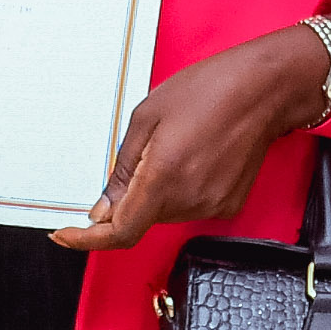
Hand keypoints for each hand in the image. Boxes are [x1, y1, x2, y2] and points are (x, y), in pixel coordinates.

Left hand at [61, 25, 330, 252]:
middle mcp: (188, 199)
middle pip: (140, 218)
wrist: (263, 90)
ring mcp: (211, 205)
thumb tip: (105, 208)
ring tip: (177, 145)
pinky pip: (189, 206)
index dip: (88, 240)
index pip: (119, 231)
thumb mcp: (146, 117)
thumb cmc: (208, 90)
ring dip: (157, 190)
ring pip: (164, 212)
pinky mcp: (227, 204)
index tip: (67, 236)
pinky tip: (194, 156)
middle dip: (130, 196)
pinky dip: (181, 189)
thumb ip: (122, 169)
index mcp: (162, 177)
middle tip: (143, 154)